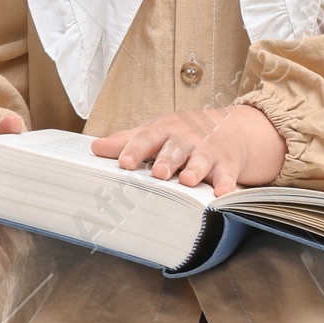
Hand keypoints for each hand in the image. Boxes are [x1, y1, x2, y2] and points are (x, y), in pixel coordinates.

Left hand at [90, 105, 285, 198]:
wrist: (228, 128)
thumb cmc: (181, 134)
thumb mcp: (154, 132)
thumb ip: (126, 141)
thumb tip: (94, 148)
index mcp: (163, 131)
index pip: (147, 139)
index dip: (135, 150)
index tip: (124, 163)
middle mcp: (185, 140)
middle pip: (175, 148)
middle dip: (167, 159)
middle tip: (159, 173)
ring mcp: (207, 152)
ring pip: (201, 160)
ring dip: (195, 169)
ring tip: (187, 181)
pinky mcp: (227, 165)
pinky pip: (227, 175)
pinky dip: (226, 184)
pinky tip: (222, 194)